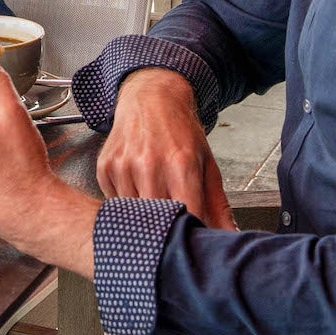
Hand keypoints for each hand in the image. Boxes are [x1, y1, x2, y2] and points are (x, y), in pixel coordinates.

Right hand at [97, 68, 234, 230]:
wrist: (151, 98)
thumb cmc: (180, 132)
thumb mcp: (207, 163)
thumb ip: (218, 205)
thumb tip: (229, 236)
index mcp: (181, 165)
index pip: (186, 217)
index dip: (190, 232)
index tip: (192, 235)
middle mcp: (150, 165)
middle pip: (156, 222)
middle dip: (165, 228)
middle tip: (171, 220)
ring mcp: (124, 166)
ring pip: (133, 216)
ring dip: (143, 216)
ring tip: (153, 194)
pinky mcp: (106, 168)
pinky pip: (113, 203)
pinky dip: (125, 203)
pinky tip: (136, 185)